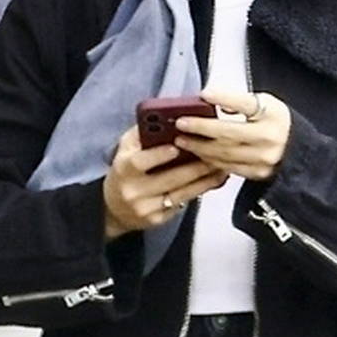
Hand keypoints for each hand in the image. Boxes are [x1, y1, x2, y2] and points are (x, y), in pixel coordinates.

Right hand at [103, 125, 226, 240]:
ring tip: (222, 167)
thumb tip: (164, 117)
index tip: (177, 146)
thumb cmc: (124, 173)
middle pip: (170, 179)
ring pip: (182, 193)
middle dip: (196, 166)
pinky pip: (184, 203)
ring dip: (205, 180)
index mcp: (123, 169)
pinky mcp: (158, 220)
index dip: (159, 154)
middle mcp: (134, 191)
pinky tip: (213, 181)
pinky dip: (200, 191)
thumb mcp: (125, 150)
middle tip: (216, 154)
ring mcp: (146, 208)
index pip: (140, 162)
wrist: (115, 209)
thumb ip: (141, 133)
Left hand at [171, 88, 290, 180]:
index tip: (203, 94)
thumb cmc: (276, 123)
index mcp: (273, 114)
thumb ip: (240, 102)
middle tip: (181, 124)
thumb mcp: (265, 103)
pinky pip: (229, 167)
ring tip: (183, 140)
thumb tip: (212, 100)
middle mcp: (270, 137)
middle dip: (201, 128)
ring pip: (225, 153)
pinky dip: (211, 160)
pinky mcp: (258, 173)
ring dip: (200, 147)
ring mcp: (264, 158)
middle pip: (229, 133)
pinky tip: (198, 154)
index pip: (246, 104)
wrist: (297, 150)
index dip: (224, 98)